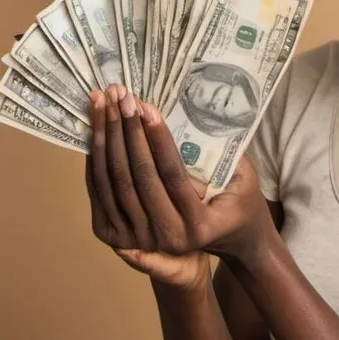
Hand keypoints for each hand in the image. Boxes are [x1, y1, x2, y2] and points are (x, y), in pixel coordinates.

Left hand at [86, 85, 273, 283]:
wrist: (212, 245)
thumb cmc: (234, 203)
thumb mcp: (242, 181)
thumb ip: (224, 158)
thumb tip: (196, 119)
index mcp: (199, 225)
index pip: (172, 173)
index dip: (158, 138)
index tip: (148, 106)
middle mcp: (165, 236)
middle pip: (138, 174)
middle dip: (128, 129)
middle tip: (123, 94)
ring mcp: (135, 239)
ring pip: (113, 180)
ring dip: (106, 136)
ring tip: (105, 100)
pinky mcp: (112, 234)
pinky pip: (99, 189)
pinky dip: (96, 156)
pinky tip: (98, 126)